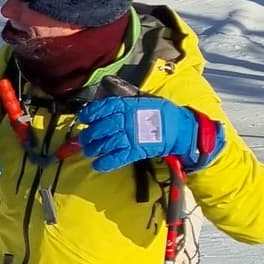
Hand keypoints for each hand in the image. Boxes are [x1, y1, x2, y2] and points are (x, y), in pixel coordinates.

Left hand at [75, 96, 208, 172]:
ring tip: (89, 151)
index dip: (91, 113)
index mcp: (128, 105)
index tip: (83, 118)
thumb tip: (105, 98)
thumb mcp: (142, 100)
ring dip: (94, 148)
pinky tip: (98, 164)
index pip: (104, 107)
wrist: (179, 128)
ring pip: (107, 143)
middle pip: (102, 127)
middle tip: (84, 139)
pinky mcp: (137, 150)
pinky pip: (118, 157)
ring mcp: (132, 136)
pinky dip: (106, 162)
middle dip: (90, 134)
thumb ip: (125, 101)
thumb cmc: (160, 112)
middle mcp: (127, 119)